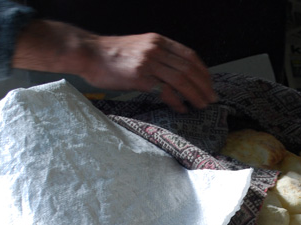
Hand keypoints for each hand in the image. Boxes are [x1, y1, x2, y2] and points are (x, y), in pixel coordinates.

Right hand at [13, 20, 217, 112]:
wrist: (88, 53)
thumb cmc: (113, 55)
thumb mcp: (140, 48)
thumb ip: (159, 57)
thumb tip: (178, 76)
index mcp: (158, 41)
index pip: (190, 56)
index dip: (203, 72)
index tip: (210, 84)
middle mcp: (156, 49)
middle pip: (189, 69)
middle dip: (204, 86)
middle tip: (211, 99)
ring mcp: (148, 62)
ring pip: (181, 80)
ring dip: (195, 95)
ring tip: (201, 105)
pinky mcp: (140, 77)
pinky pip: (165, 91)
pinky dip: (177, 101)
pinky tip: (181, 108)